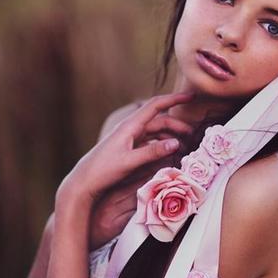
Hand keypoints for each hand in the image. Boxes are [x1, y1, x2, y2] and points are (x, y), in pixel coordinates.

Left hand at [56, 92, 194, 213]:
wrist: (84, 181)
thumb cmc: (103, 170)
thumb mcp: (129, 161)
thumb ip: (152, 152)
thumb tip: (176, 143)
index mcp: (130, 126)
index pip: (156, 106)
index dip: (174, 99)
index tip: (191, 97)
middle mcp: (130, 129)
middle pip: (159, 121)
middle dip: (177, 125)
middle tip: (193, 135)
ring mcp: (129, 138)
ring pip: (155, 132)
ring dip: (171, 136)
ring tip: (185, 146)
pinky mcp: (128, 149)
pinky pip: (150, 142)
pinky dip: (162, 145)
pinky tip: (169, 153)